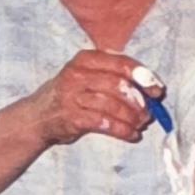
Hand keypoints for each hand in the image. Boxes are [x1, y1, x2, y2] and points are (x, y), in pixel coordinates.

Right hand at [29, 50, 157, 147]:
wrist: (38, 116)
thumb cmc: (72, 95)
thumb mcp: (87, 76)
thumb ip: (114, 76)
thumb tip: (151, 88)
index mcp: (86, 59)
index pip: (121, 63)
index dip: (143, 77)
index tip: (157, 90)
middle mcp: (77, 74)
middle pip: (118, 85)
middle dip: (139, 101)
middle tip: (149, 113)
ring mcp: (72, 95)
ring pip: (112, 105)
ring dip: (132, 118)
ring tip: (141, 125)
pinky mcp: (71, 117)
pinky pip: (104, 123)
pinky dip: (122, 130)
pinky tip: (131, 135)